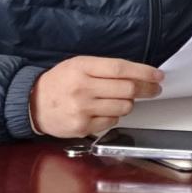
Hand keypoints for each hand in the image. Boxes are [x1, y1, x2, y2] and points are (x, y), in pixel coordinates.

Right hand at [30, 56, 162, 137]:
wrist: (33, 103)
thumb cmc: (60, 82)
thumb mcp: (79, 65)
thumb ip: (105, 69)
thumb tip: (138, 75)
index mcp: (82, 67)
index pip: (120, 69)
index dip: (143, 72)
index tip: (158, 76)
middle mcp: (82, 88)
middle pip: (126, 90)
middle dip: (146, 90)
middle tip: (153, 89)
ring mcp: (82, 110)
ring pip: (123, 108)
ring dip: (128, 103)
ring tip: (120, 99)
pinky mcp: (83, 127)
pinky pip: (112, 122)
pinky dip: (114, 116)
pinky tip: (105, 110)